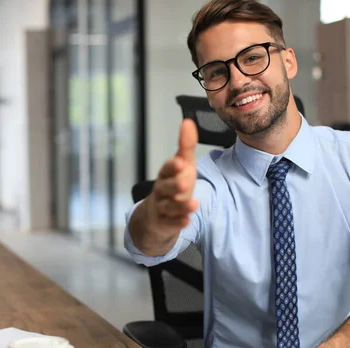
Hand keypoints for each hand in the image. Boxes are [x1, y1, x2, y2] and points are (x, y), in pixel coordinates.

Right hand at [146, 119, 198, 235]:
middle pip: (165, 188)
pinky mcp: (164, 224)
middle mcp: (162, 191)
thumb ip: (185, 146)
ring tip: (193, 204)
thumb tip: (188, 122)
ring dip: (180, 206)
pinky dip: (178, 223)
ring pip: (168, 207)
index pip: (167, 169)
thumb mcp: (182, 166)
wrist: (155, 217)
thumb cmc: (172, 187)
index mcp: (166, 175)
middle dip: (174, 185)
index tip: (181, 162)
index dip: (173, 166)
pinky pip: (170, 224)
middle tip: (186, 183)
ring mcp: (161, 208)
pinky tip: (187, 221)